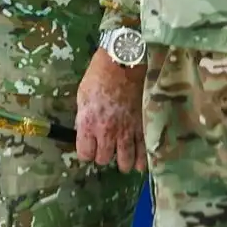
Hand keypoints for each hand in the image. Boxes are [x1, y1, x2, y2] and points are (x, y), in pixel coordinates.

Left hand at [74, 49, 145, 172]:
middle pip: (104, 159)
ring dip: (122, 161)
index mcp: (88, 124)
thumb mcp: (82, 96)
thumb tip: (85, 131)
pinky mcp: (142, 126)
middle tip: (107, 147)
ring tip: (123, 159)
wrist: (124, 63)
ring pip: (124, 160)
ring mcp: (126, 130)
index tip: (90, 147)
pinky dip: (141, 159)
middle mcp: (107, 132)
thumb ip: (84, 118)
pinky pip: (143, 150)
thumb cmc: (99, 76)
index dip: (87, 152)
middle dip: (104, 155)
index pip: (85, 154)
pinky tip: (139, 163)